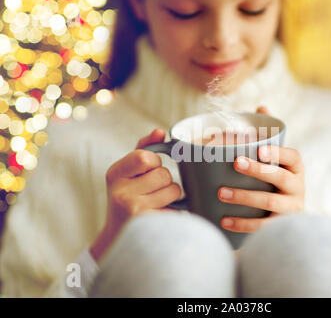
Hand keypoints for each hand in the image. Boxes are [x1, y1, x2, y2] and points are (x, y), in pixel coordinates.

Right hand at [90, 129, 181, 261]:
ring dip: (171, 195)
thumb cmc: (127, 197)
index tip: (147, 172)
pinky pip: (177, 208)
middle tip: (151, 190)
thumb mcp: (127, 172)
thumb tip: (160, 131)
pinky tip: (159, 214)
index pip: (145, 157)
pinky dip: (174, 210)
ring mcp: (135, 212)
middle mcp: (121, 193)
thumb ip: (144, 148)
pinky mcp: (151, 226)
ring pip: (174, 190)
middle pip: (163, 174)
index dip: (154, 163)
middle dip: (164, 181)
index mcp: (114, 175)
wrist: (118, 237)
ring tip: (156, 202)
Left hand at [217, 106, 304, 232]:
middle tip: (235, 164)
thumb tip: (261, 106)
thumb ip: (270, 135)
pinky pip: (263, 227)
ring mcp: (291, 209)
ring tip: (221, 193)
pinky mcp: (281, 227)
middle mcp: (298, 188)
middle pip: (281, 178)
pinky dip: (243, 224)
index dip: (278, 153)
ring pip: (270, 203)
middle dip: (259, 171)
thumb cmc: (279, 181)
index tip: (259, 149)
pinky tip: (224, 221)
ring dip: (245, 197)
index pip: (293, 157)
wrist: (293, 220)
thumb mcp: (278, 160)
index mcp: (296, 169)